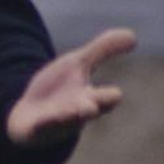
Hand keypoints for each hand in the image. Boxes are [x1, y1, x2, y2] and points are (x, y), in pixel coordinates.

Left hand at [6, 28, 133, 146]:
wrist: (30, 113)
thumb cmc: (59, 89)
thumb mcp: (78, 64)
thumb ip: (103, 50)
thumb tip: (133, 35)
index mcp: (90, 98)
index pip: (108, 99)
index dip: (110, 96)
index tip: (115, 94)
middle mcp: (75, 113)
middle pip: (89, 111)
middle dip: (90, 109)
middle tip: (91, 107)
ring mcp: (55, 122)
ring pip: (65, 121)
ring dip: (68, 116)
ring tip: (74, 112)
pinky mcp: (36, 128)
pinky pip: (39, 128)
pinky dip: (42, 124)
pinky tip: (40, 121)